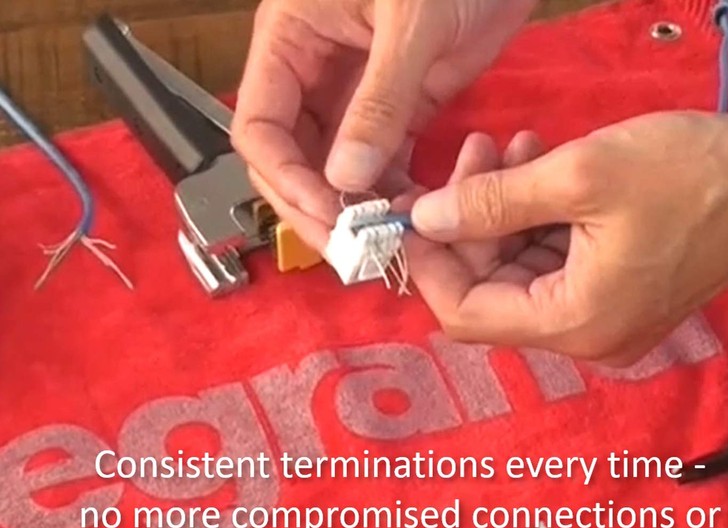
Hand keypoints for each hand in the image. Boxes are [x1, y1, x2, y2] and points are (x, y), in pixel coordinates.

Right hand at [231, 0, 535, 251]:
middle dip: (316, 205)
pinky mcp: (401, 107)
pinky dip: (391, 192)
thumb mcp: (411, 21)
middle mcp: (315, 73)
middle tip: (351, 247)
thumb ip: (378, 101)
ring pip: (336, 168)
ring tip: (383, 242)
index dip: (285, 178)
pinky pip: (383, 162)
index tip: (327, 214)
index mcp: (291, 40)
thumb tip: (346, 179)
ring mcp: (358, 95)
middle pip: (292, 158)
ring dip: (355, 207)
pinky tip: (410, 217)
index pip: (260, 127)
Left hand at [408, 111, 727, 365]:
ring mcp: (599, 320)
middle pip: (491, 291)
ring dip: (501, 212)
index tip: (412, 216)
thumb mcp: (580, 176)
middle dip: (469, 224)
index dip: (430, 267)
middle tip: (469, 157)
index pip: (466, 315)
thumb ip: (491, 201)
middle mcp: (581, 337)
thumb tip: (424, 219)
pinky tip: (534, 166)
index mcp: (572, 323)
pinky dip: (534, 220)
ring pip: (519, 272)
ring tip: (507, 149)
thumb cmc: (687, 176)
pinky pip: (552, 265)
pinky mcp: (613, 297)